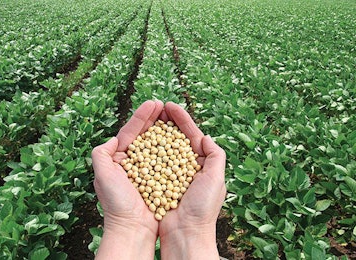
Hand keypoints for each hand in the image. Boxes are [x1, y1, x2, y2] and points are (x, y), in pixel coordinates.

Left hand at [91, 100, 163, 259]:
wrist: (132, 229)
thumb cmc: (116, 203)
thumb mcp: (102, 175)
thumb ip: (101, 153)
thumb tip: (113, 139)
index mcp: (118, 159)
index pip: (130, 132)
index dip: (141, 116)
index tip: (153, 103)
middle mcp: (133, 163)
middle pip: (145, 135)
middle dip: (154, 118)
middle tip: (164, 104)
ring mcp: (147, 170)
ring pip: (157, 144)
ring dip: (164, 129)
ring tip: (172, 115)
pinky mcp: (160, 178)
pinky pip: (167, 159)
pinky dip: (172, 147)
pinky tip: (179, 137)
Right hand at [158, 102, 226, 259]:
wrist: (185, 234)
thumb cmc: (202, 208)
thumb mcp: (216, 179)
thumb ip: (215, 155)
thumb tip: (205, 136)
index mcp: (200, 164)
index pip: (190, 134)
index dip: (181, 119)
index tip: (170, 105)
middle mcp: (183, 166)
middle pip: (174, 137)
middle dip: (166, 121)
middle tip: (156, 106)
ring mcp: (168, 173)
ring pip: (160, 146)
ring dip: (154, 130)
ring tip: (147, 116)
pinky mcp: (154, 181)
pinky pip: (148, 161)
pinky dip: (144, 148)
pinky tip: (139, 138)